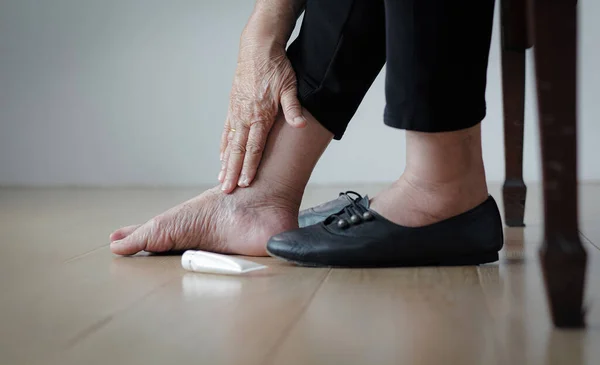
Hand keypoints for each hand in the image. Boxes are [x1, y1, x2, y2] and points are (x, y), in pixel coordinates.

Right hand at [218, 38, 305, 192]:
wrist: (258, 48)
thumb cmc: (276, 67)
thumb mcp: (289, 87)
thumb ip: (292, 108)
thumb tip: (301, 125)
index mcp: (260, 115)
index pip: (254, 148)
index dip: (249, 167)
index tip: (245, 183)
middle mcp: (245, 116)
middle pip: (238, 150)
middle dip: (232, 172)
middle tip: (227, 190)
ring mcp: (237, 112)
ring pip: (230, 143)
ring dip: (226, 162)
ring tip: (221, 179)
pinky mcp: (233, 107)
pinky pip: (226, 131)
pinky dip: (224, 146)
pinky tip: (221, 157)